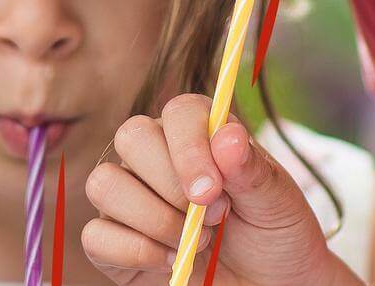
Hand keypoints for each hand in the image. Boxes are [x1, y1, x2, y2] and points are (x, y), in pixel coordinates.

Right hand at [81, 94, 357, 285]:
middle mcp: (156, 159)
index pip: (179, 113)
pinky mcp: (112, 243)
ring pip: (104, 184)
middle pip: (131, 138)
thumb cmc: (274, 238)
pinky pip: (95, 236)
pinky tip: (171, 261)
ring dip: (154, 220)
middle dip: (171, 185)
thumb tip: (227, 136)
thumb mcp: (279, 205)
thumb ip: (254, 171)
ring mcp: (130, 200)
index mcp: (200, 136)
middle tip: (213, 218)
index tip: (212, 190)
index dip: (189, 148)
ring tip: (196, 243)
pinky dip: (135, 252)